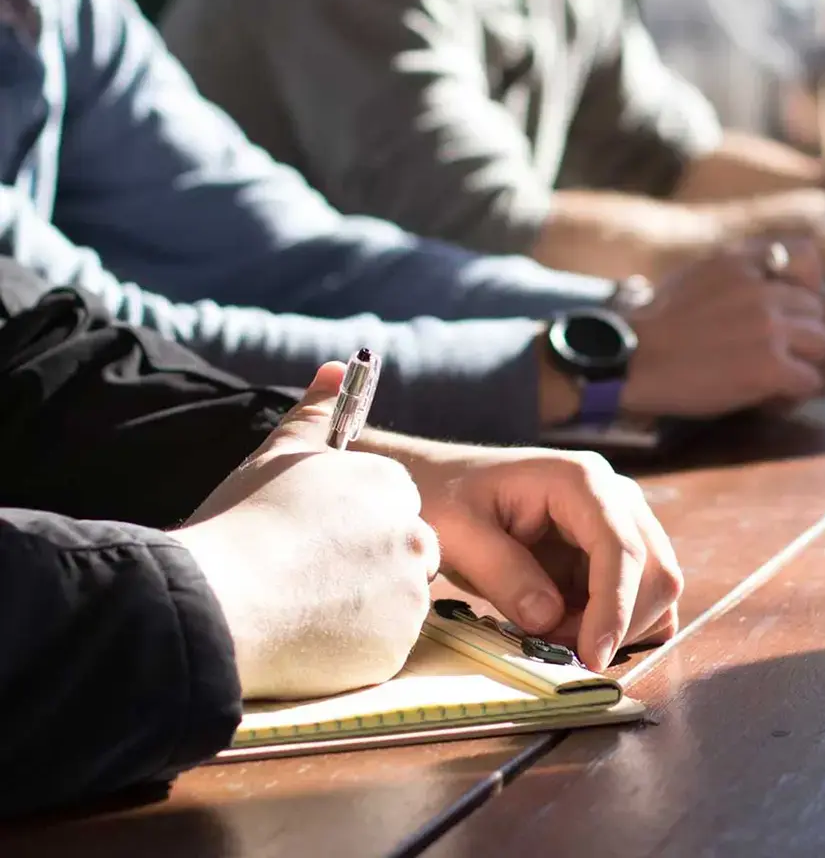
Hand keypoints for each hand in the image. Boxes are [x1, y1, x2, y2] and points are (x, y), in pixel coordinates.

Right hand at [171, 364, 438, 699]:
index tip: (317, 537)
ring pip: (396, 600)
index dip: (354, 522)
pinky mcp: (395, 650)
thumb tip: (337, 367)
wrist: (219, 601)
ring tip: (304, 605)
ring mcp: (408, 597)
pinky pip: (383, 646)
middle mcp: (413, 537)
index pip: (394, 504)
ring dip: (364, 604)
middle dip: (369, 562)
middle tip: (311, 575)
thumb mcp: (279, 454)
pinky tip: (309, 636)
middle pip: (405, 551)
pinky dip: (355, 645)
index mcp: (390, 486)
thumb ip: (317, 412)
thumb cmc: (245, 520)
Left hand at [402, 445, 682, 670]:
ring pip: (656, 588)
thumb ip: (502, 572)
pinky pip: (642, 597)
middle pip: (655, 570)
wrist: (442, 484)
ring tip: (554, 632)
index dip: (614, 607)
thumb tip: (549, 619)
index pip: (621, 547)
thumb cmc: (445, 497)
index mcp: (579, 480)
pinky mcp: (613, 550)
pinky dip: (618, 625)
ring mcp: (619, 522)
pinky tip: (570, 627)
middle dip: (616, 622)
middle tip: (555, 647)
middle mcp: (614, 495)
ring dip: (618, 627)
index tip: (591, 656)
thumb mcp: (458, 532)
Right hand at [618, 240, 824, 418]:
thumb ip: (734, 271)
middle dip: (801, 330)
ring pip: (821, 343)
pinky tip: (770, 396)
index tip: (789, 306)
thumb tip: (764, 279)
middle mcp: (762, 289)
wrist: (633, 360)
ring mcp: (769, 328)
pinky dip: (794, 392)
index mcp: (741, 262)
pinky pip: (810, 380)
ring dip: (802, 361)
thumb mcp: (694, 274)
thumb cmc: (654, 324)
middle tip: (780, 352)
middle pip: (815, 308)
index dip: (804, 283)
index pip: (804, 255)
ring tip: (776, 375)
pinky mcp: (770, 368)